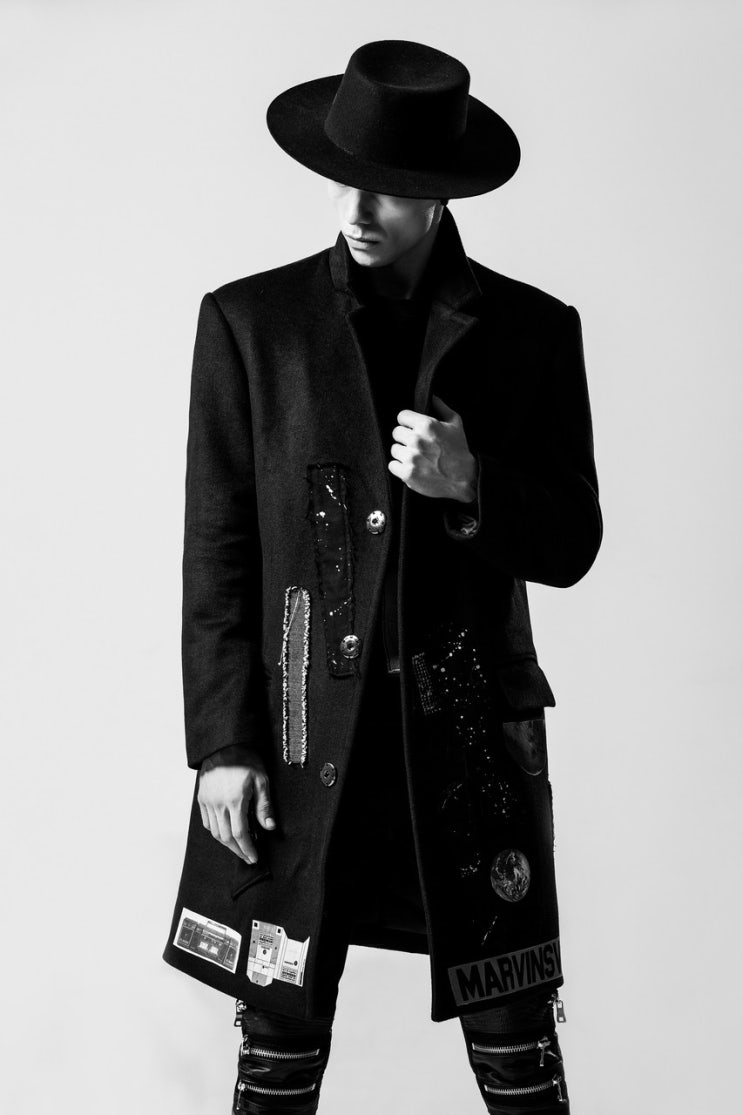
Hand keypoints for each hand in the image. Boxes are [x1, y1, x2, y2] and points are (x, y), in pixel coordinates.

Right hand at [197, 745, 274, 862]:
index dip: (247, 849)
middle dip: (238, 850)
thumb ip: (264, 805)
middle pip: (225, 837)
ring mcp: (208, 801)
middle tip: (248, 857)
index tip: (254, 858)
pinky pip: (206, 822)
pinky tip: (224, 834)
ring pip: (214, 832)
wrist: (223, 744)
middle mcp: (218, 804)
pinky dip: (215, 832)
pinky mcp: (201, 798)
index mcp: (234, 801)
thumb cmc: (245, 759)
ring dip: (226, 844)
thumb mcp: (261, 780)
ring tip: (238, 847)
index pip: (239, 834)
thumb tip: (269, 827)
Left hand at [388, 395, 477, 501]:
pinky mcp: (407, 473)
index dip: (407, 422)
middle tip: (416, 445)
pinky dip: (400, 467)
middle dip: (405, 437)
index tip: (413, 428)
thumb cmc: (459, 450)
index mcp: (427, 425)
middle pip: (396, 432)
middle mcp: (416, 440)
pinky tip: (412, 467)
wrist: (464, 478)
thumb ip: (441, 407)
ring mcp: (411, 457)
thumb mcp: (456, 424)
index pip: (401, 416)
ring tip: (416, 457)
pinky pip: (392, 465)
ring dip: (402, 453)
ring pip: (394, 449)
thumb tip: (431, 396)